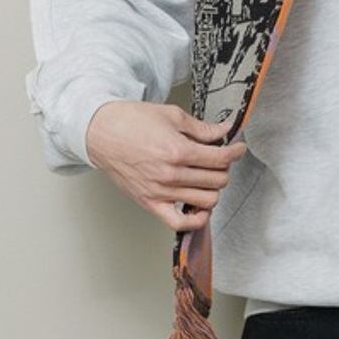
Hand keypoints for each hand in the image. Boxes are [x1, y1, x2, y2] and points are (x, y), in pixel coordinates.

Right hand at [85, 101, 248, 231]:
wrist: (100, 133)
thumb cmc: (132, 121)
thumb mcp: (172, 116)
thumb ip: (202, 128)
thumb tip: (224, 130)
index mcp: (178, 150)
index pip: (221, 158)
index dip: (236, 152)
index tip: (238, 148)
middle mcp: (171, 175)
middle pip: (217, 180)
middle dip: (224, 168)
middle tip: (220, 158)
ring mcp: (160, 192)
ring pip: (206, 200)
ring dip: (213, 189)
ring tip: (208, 177)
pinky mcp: (150, 203)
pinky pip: (179, 222)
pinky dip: (196, 219)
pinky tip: (199, 206)